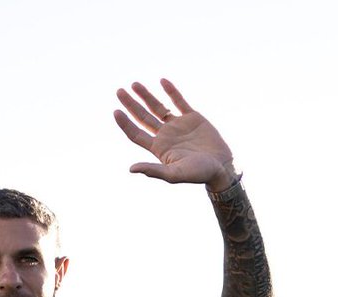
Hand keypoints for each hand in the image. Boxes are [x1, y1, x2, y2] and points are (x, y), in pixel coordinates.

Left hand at [114, 79, 235, 190]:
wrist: (221, 167)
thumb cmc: (198, 174)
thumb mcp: (174, 174)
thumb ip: (154, 170)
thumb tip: (131, 169)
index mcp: (159, 148)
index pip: (136, 134)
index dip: (125, 124)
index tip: (116, 111)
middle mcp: (166, 135)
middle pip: (143, 118)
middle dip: (131, 105)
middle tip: (119, 91)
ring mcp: (178, 125)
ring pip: (158, 107)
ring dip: (146, 96)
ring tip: (134, 84)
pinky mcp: (192, 117)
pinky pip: (179, 101)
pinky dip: (171, 91)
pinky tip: (162, 81)